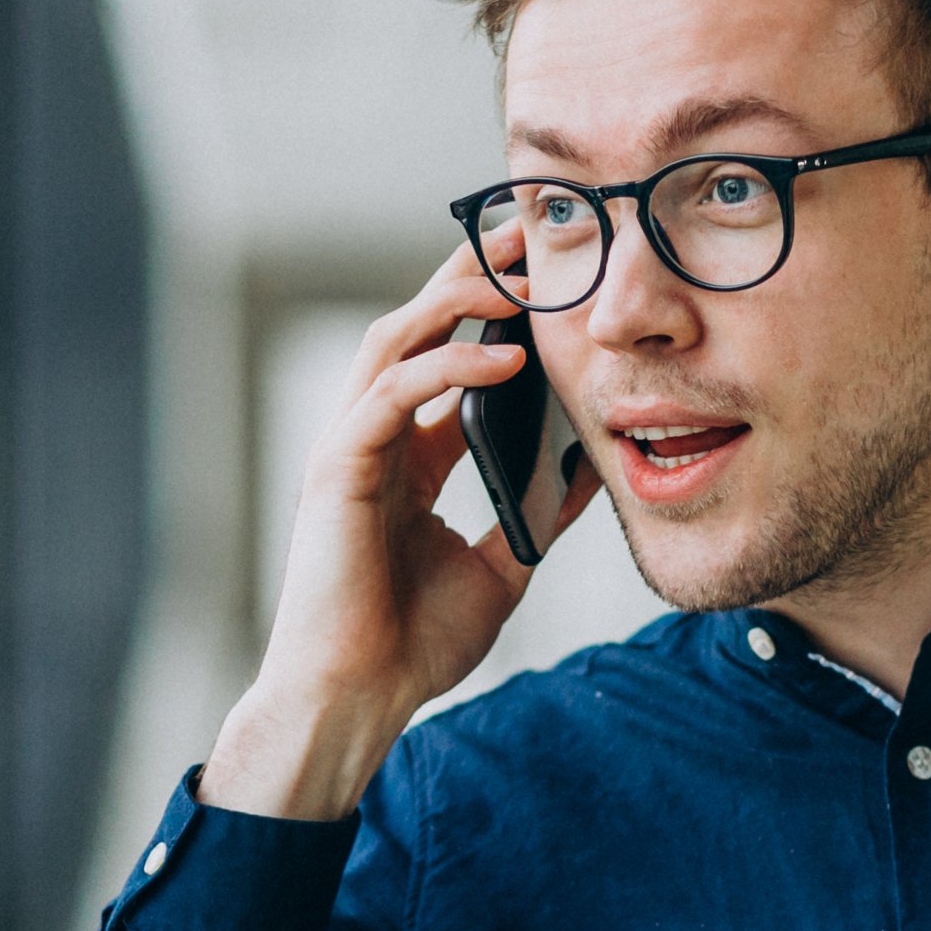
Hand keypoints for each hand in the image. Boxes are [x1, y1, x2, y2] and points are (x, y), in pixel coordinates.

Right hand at [202, 238, 603, 820]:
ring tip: (519, 272)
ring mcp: (349, 449)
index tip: (550, 269)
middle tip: (530, 230)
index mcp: (410, 457)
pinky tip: (502, 357)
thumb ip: (537, 511)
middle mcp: (375, 439)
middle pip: (419, 326)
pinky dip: (446, 367)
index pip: (451, 356)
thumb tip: (593, 466)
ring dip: (457, 298)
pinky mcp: (336, 470)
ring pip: (396, 340)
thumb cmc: (412, 644)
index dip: (495, 308)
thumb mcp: (503, 565)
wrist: (358, 701)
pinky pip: (392, 395)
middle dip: (472, 272)